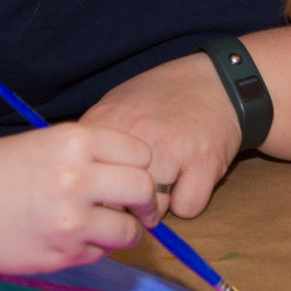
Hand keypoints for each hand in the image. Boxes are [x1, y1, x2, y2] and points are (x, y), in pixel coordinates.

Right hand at [0, 123, 161, 272]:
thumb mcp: (42, 143)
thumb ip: (86, 153)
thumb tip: (130, 173)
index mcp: (72, 141)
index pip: (138, 151)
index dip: (138, 165)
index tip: (131, 175)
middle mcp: (77, 177)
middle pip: (143, 188)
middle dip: (145, 200)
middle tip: (137, 207)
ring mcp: (72, 220)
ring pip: (129, 230)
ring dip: (122, 230)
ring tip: (102, 226)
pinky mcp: (64, 254)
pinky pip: (100, 253)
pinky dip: (93, 248)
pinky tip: (69, 238)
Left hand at [79, 53, 240, 220]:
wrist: (214, 81)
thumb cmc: (161, 98)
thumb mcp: (115, 106)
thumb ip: (93, 141)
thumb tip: (76, 184)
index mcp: (106, 121)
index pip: (86, 178)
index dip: (95, 194)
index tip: (105, 195)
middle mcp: (136, 134)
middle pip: (117, 200)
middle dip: (127, 206)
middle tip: (138, 192)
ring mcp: (172, 149)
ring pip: (153, 209)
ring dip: (159, 206)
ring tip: (167, 179)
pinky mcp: (204, 162)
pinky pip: (187, 208)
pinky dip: (189, 201)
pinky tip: (189, 179)